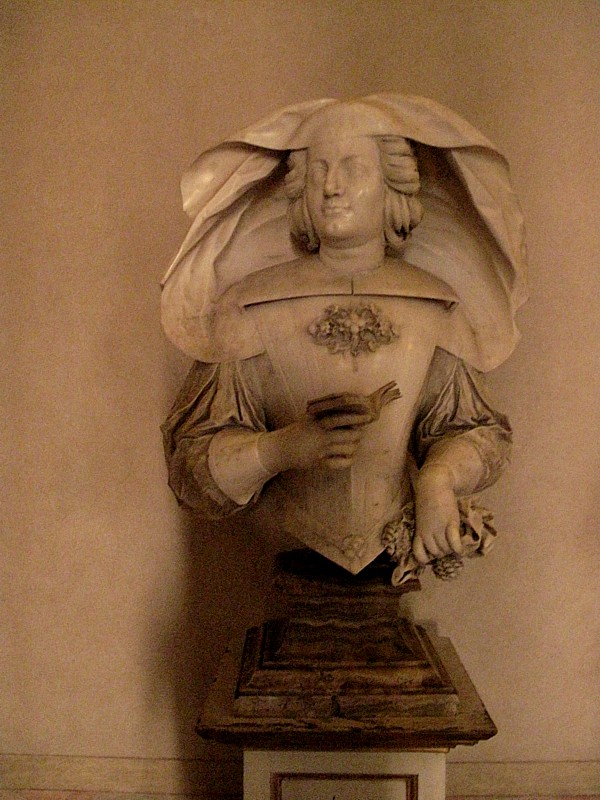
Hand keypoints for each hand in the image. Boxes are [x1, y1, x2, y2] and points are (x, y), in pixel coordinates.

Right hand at [258, 411, 372, 472]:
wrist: (282, 448)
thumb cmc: (300, 429)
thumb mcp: (311, 416)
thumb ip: (328, 411)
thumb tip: (352, 405)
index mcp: (318, 421)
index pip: (341, 418)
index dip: (357, 418)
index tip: (368, 418)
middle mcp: (320, 435)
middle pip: (349, 435)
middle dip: (358, 435)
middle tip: (359, 433)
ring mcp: (320, 450)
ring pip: (348, 449)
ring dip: (355, 446)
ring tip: (353, 444)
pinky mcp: (319, 463)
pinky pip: (341, 463)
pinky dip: (348, 460)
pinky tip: (347, 456)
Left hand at [413, 463, 461, 564]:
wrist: (433, 485)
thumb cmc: (426, 499)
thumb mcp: (422, 517)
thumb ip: (426, 528)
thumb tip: (434, 539)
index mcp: (419, 532)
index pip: (418, 554)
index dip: (425, 558)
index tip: (431, 556)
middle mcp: (427, 533)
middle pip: (435, 553)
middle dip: (442, 553)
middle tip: (447, 546)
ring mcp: (438, 529)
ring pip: (445, 550)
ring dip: (451, 550)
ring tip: (455, 545)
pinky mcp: (450, 523)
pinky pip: (454, 543)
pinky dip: (458, 548)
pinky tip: (461, 549)